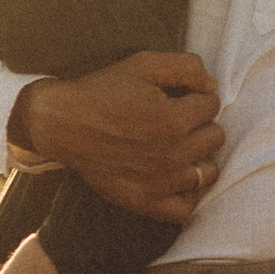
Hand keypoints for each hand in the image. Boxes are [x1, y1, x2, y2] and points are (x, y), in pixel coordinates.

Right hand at [10, 50, 224, 221]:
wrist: (59, 123)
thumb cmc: (101, 91)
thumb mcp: (143, 65)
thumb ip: (186, 67)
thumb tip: (213, 87)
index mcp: (174, 119)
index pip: (212, 106)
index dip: (195, 97)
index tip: (175, 98)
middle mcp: (172, 155)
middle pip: (215, 138)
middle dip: (199, 124)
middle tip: (173, 121)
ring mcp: (160, 183)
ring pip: (208, 172)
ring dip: (197, 157)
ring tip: (176, 147)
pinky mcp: (145, 203)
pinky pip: (186, 209)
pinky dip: (186, 194)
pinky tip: (175, 177)